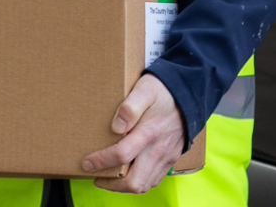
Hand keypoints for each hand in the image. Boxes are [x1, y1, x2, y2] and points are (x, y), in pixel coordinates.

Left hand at [80, 72, 184, 192]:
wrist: (189, 96)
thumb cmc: (162, 92)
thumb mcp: (144, 90)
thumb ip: (129, 107)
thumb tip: (116, 127)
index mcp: (149, 133)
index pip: (122, 156)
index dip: (101, 162)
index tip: (87, 163)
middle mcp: (158, 150)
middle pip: (135, 182)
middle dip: (112, 184)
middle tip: (96, 176)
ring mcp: (166, 158)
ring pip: (144, 185)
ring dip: (124, 186)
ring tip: (108, 177)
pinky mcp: (170, 160)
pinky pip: (154, 180)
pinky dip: (138, 182)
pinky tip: (127, 174)